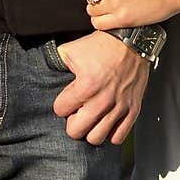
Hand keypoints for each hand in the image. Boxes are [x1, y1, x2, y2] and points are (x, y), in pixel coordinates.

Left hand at [51, 30, 150, 145]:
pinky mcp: (133, 110)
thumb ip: (56, 64)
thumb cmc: (102, 45)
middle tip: (77, 111)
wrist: (132, 41)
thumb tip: (46, 72)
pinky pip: (118, 137)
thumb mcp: (71, 49)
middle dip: (72, 121)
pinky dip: (111, 132)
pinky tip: (106, 121)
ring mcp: (119, 107)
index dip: (61, 104)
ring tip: (91, 117)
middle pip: (75, 131)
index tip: (68, 97)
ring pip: (96, 138)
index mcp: (85, 86)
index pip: (60, 110)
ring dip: (90, 129)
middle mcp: (103, 100)